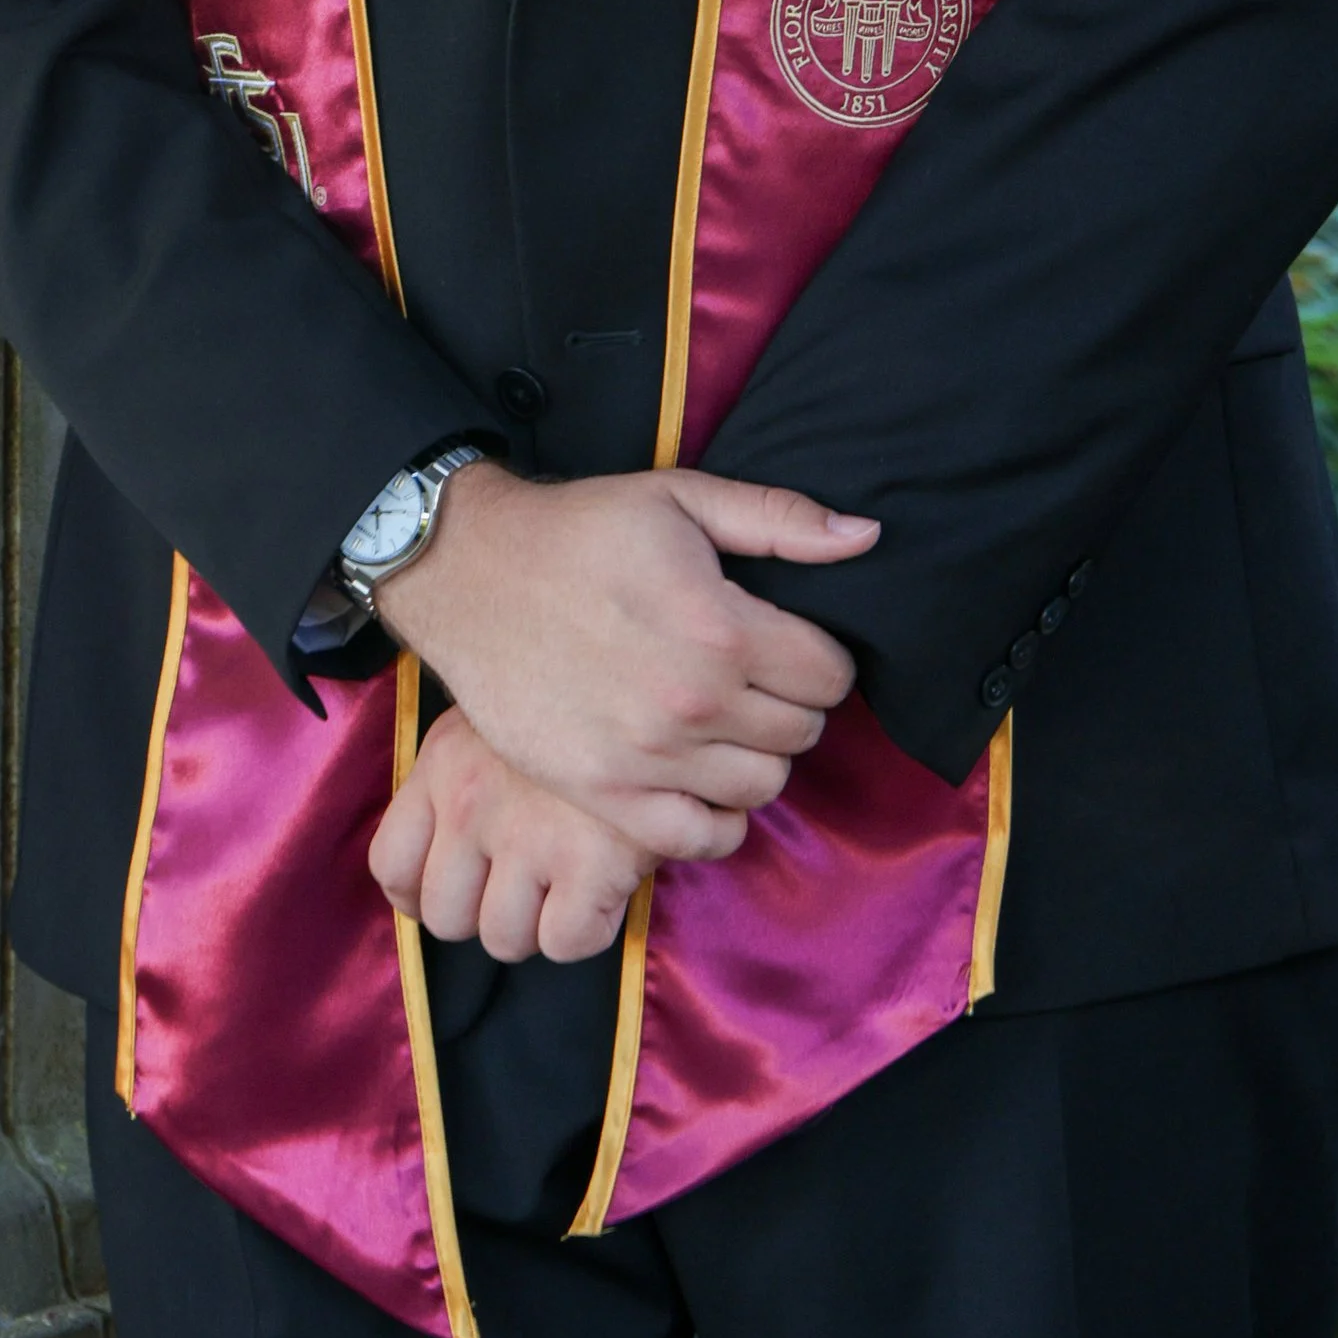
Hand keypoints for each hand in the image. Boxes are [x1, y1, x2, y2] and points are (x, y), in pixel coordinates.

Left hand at [370, 707, 647, 963]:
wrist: (655, 678)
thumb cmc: (579, 700)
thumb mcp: (498, 715)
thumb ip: (462, 774)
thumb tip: (448, 851)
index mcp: (442, 763)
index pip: (391, 865)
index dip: (419, 896)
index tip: (459, 890)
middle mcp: (471, 803)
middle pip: (445, 917)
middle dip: (485, 913)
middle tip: (529, 881)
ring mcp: (528, 836)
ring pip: (504, 940)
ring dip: (538, 924)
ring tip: (570, 878)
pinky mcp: (591, 863)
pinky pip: (566, 943)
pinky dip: (587, 928)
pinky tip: (606, 885)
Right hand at [376, 461, 877, 855]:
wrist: (472, 574)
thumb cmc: (580, 531)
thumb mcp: (681, 498)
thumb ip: (780, 518)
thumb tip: (865, 537)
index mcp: (721, 628)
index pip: (829, 676)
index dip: (819, 656)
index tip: (788, 643)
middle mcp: (692, 702)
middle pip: (802, 733)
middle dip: (791, 703)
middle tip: (754, 678)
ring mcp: (647, 758)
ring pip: (762, 787)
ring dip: (757, 756)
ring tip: (726, 723)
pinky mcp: (603, 794)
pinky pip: (699, 838)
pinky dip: (717, 819)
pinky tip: (702, 779)